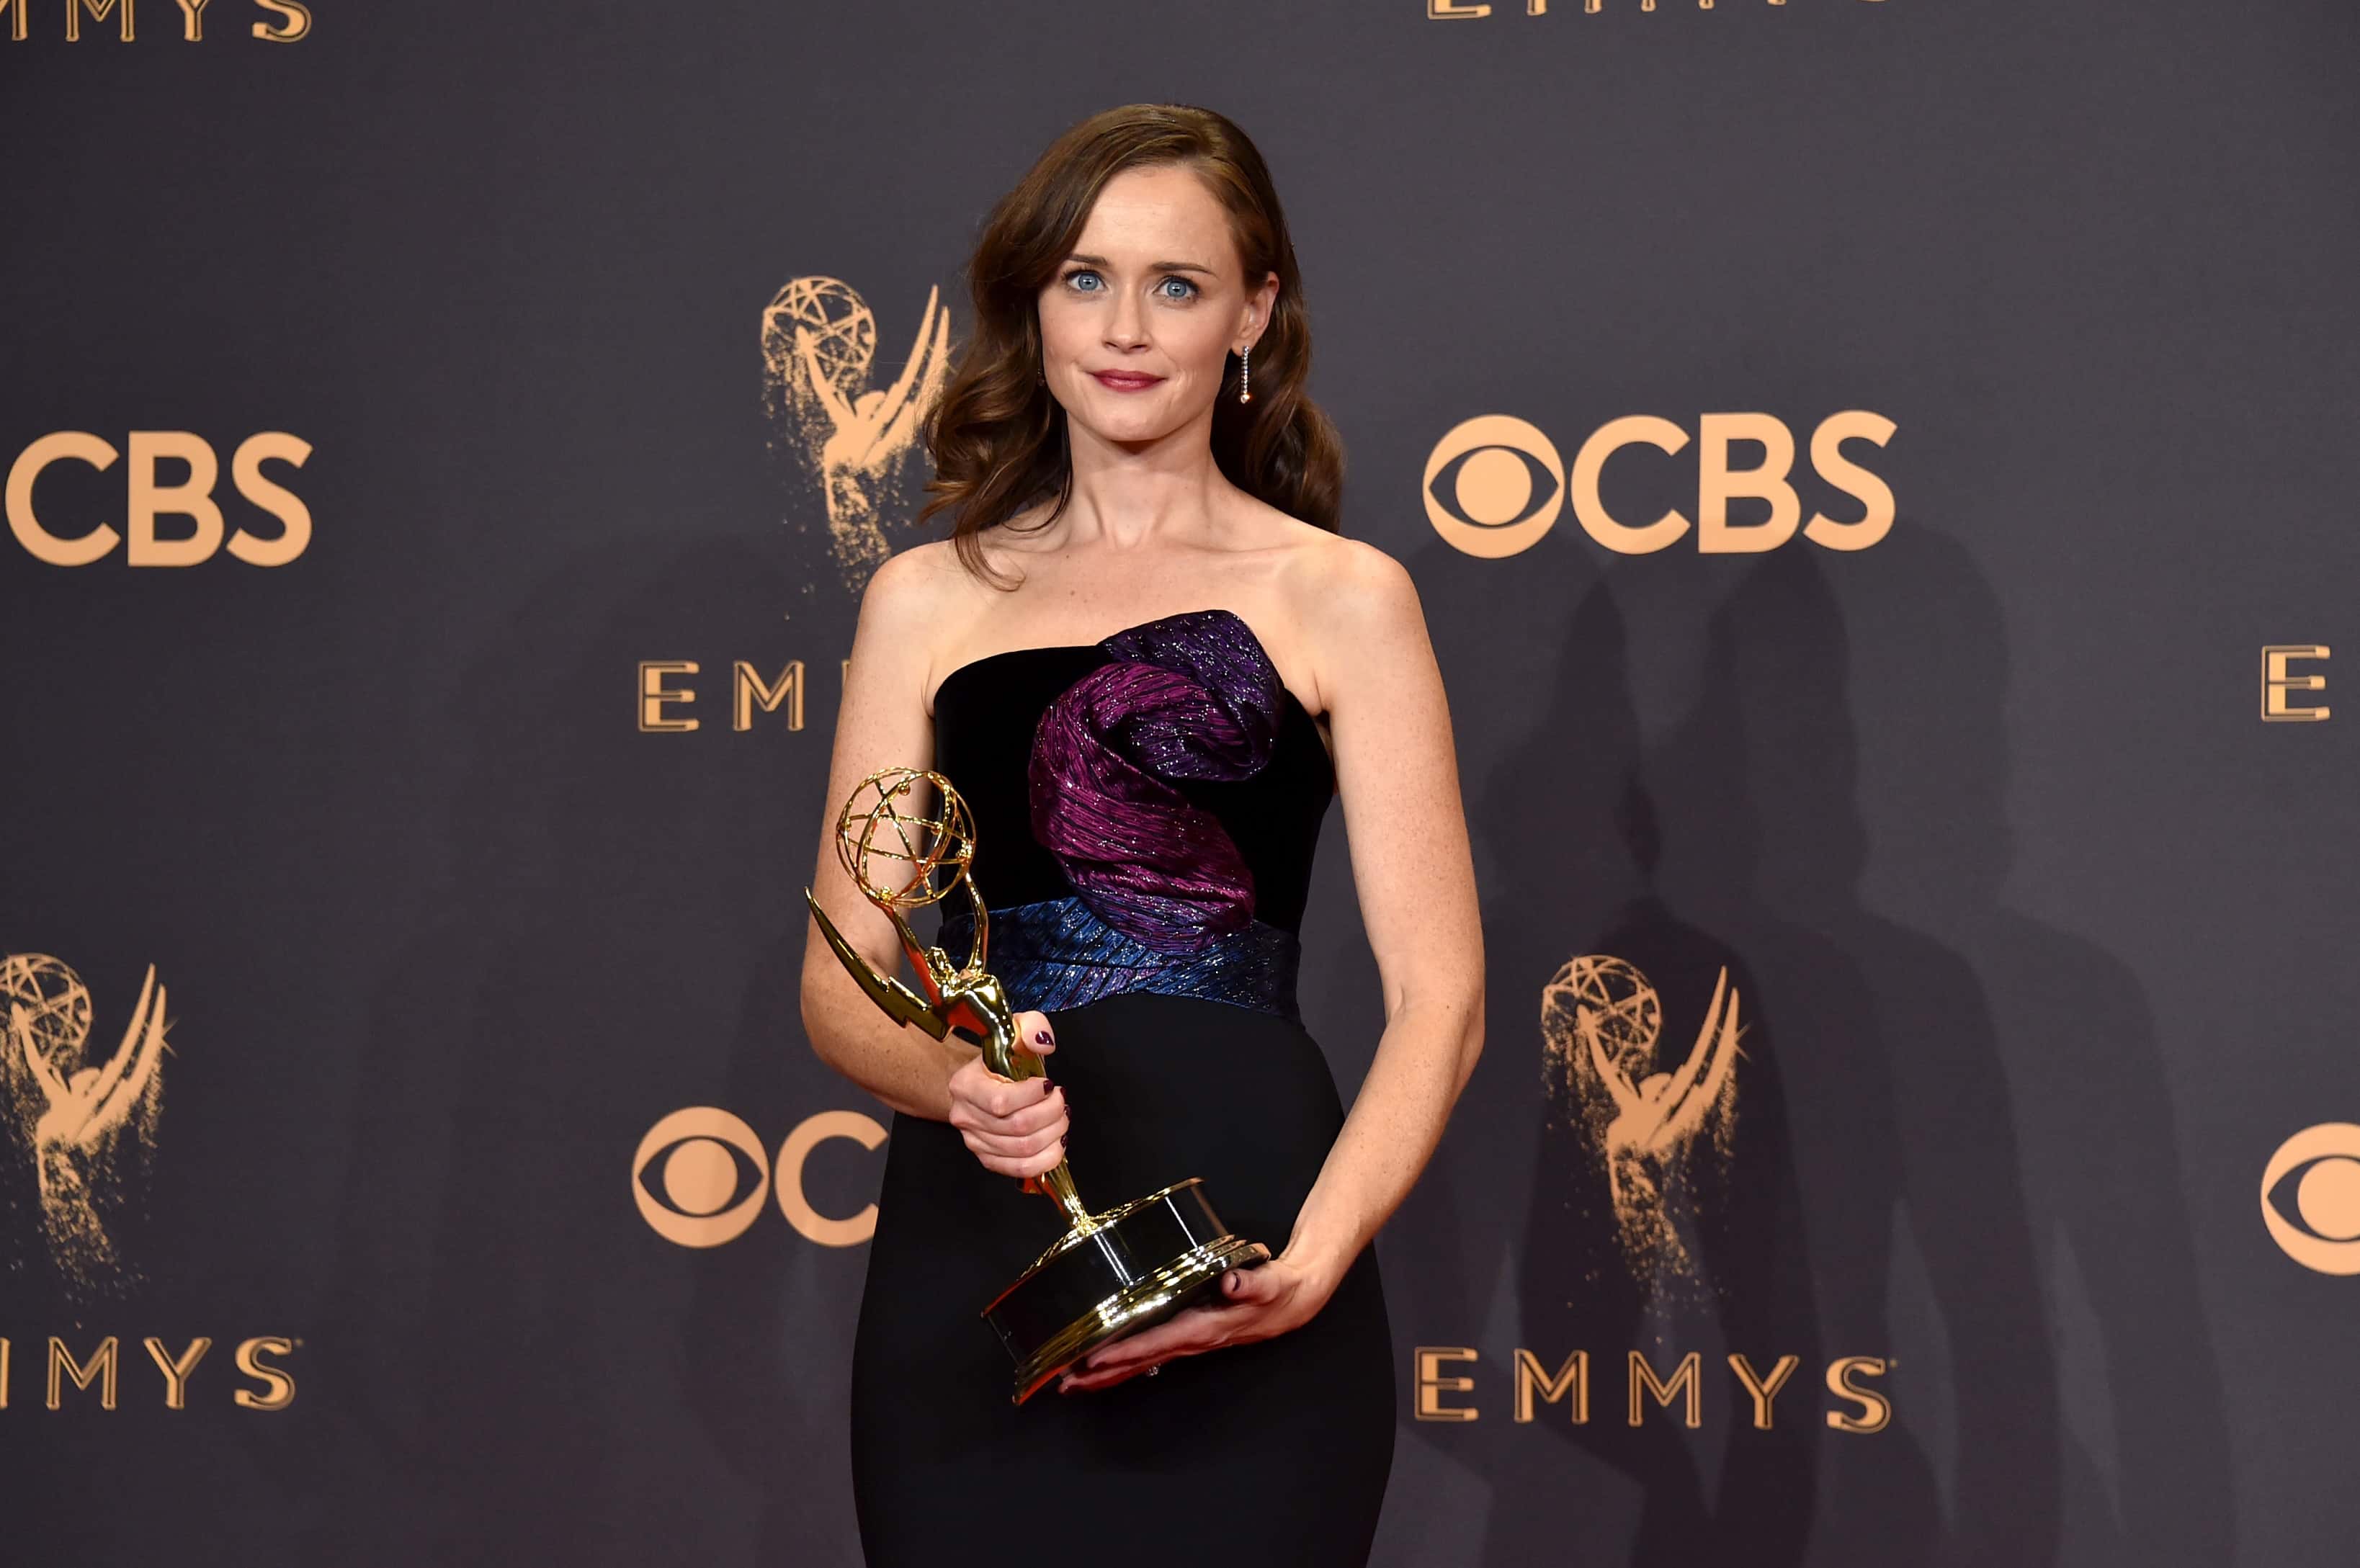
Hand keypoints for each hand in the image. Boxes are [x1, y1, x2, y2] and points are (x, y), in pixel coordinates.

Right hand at [944, 1009, 1067, 1180]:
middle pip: (1018, 1128)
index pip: (1002, 1102)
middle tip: (1062, 1102)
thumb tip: (1044, 1044)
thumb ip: (1032, 1027)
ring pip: (1023, 1150)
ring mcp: (975, 1141)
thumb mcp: (1015, 1030)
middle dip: (1052, 1114)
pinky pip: (1021, 1169)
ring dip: (1054, 1135)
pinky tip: (1057, 1142)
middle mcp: (964, 1116)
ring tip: (1061, 1118)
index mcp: (965, 1085)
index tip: (1049, 1084)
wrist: (984, 1081)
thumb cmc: (1001, 1057)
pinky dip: (1047, 1158)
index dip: (1034, 1096)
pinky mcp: (988, 1159)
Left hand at [1056, 1251, 1333, 1393]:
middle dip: (1102, 1374)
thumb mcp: (1268, 1281)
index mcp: (1204, 1327)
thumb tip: (1231, 1282)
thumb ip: (1249, 1281)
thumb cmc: (1277, 1289)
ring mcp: (1188, 1342)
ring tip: (1072, 1384)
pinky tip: (1103, 1370)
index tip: (1094, 1359)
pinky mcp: (1188, 1337)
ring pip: (1141, 1364)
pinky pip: (1150, 1355)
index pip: (1157, 1342)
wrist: (1293, 1300)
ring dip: (1107, 1376)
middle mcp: (1192, 1340)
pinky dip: (1124, 1365)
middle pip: (1140, 1362)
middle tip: (1065, 1383)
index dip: (1125, 1352)